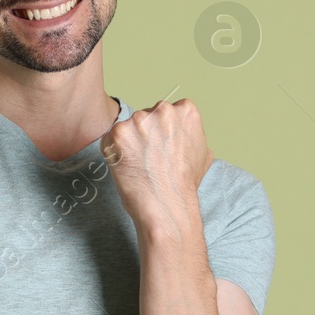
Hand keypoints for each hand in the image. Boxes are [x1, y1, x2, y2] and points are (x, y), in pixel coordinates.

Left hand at [98, 98, 213, 231]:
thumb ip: (192, 134)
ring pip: (128, 127)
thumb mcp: (204, 152)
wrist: (168, 204)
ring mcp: (139, 120)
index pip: (167, 111)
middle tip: (149, 158)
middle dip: (144, 134)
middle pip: (146, 116)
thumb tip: (186, 134)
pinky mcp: (118, 133)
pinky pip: (110, 139)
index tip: (162, 147)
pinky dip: (114, 152)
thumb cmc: (185, 184)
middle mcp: (163, 110)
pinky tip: (127, 166)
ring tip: (139, 164)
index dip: (162, 131)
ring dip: (129, 143)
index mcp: (186, 110)